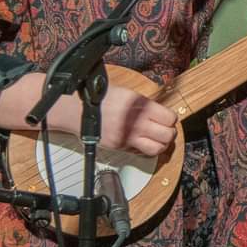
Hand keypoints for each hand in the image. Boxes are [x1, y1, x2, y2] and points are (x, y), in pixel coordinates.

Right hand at [0, 74, 177, 155]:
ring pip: (158, 148)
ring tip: (157, 139)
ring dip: (161, 144)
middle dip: (170, 133)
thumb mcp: (127, 93)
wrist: (76, 108)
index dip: (171, 119)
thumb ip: (145, 104)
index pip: (169, 117)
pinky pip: (142, 152)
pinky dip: (147, 150)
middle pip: (167, 135)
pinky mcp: (119, 146)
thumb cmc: (101, 97)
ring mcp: (127, 135)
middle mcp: (136, 121)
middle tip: (165, 130)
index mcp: (140, 104)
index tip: (167, 118)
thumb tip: (161, 112)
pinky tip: (143, 143)